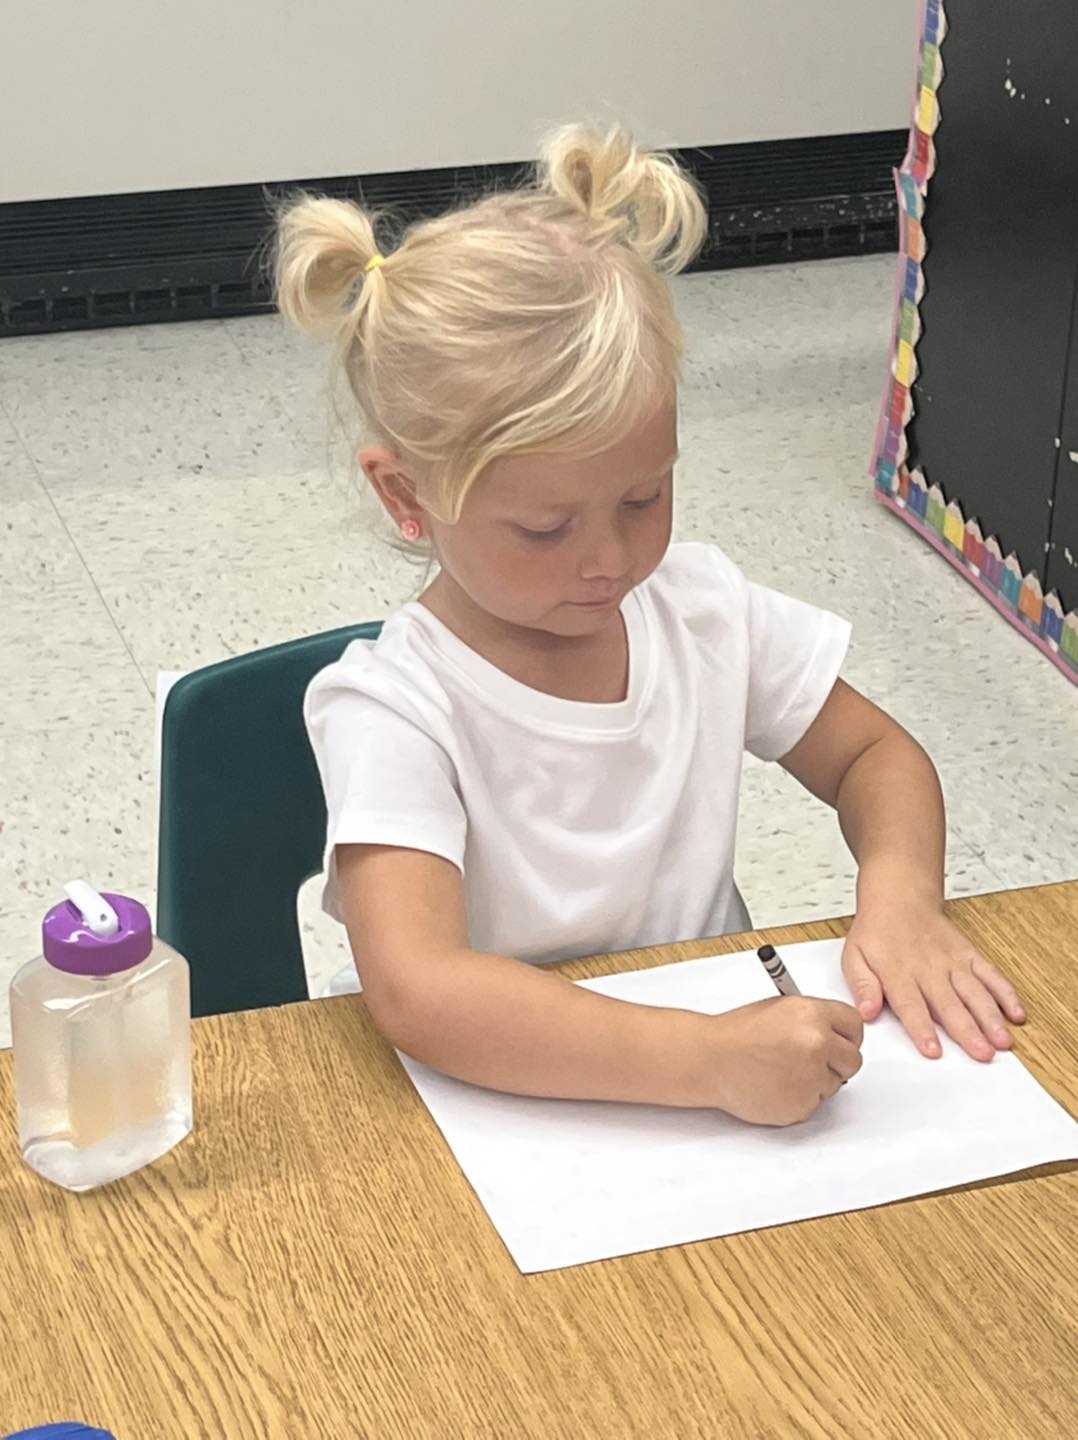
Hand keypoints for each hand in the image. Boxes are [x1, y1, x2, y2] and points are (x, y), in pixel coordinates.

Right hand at [704, 996, 863, 1125]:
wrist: (711, 1060)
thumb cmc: (737, 1034)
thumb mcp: (780, 1009)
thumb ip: (814, 1020)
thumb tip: (836, 1034)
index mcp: (813, 1014)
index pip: (855, 1026)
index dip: (847, 1037)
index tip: (840, 1043)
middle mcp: (817, 1044)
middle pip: (853, 1060)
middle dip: (837, 1063)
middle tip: (813, 1062)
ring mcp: (812, 1076)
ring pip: (833, 1085)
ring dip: (815, 1082)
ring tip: (782, 1071)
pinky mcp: (802, 1105)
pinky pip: (814, 1104)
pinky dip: (799, 1099)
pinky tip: (776, 1086)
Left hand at [842, 902, 1026, 1061]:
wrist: (899, 898)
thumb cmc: (877, 933)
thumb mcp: (854, 957)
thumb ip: (861, 986)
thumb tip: (865, 1011)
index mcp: (898, 973)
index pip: (911, 1005)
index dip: (922, 1029)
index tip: (933, 1051)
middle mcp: (929, 969)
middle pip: (950, 1004)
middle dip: (967, 1031)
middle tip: (981, 1054)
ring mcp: (952, 962)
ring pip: (975, 992)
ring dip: (990, 1017)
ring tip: (1003, 1041)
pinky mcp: (969, 955)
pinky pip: (990, 974)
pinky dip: (1005, 993)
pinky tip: (1016, 1013)